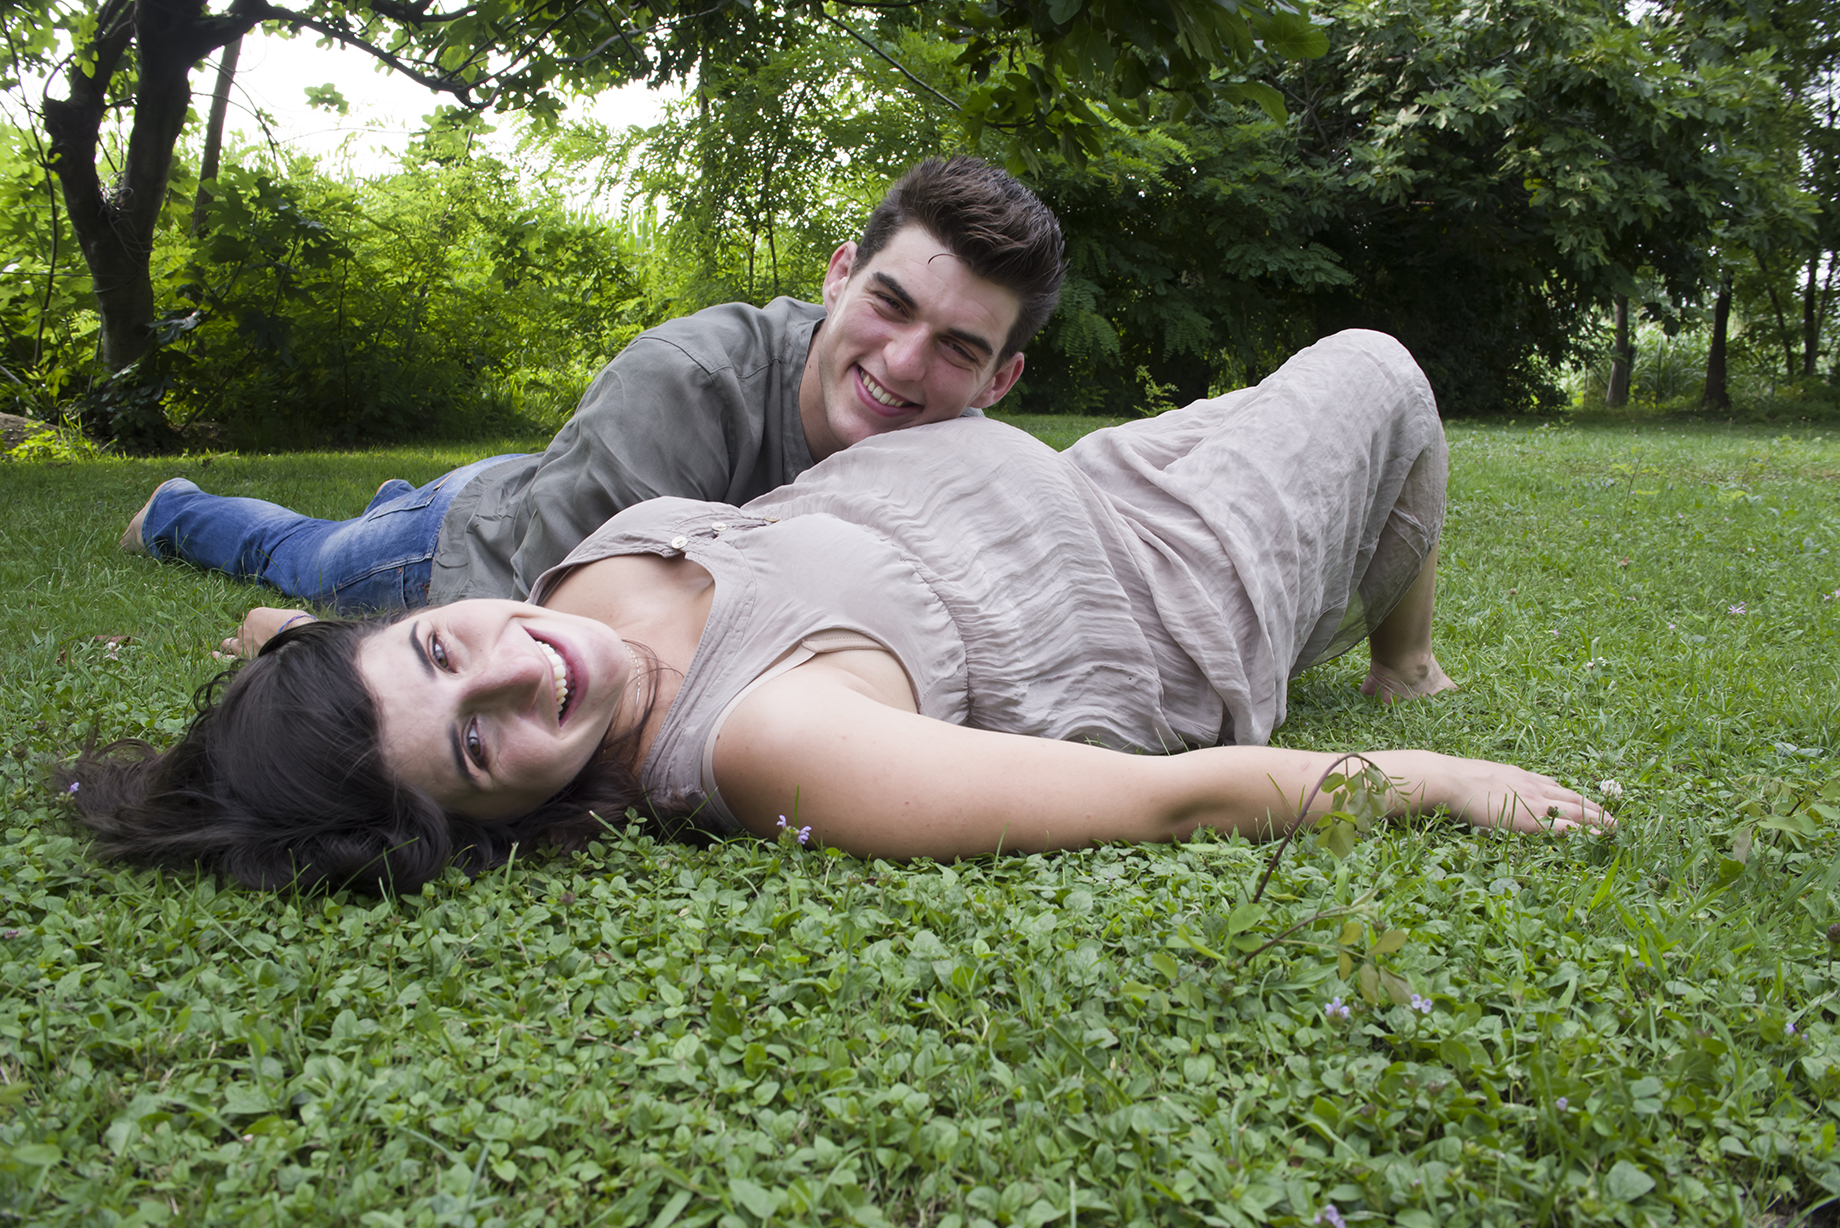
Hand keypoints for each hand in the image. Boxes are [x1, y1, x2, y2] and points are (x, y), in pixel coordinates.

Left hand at [214, 607, 312, 659]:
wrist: (297, 642)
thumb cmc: (298, 627)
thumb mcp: (291, 615)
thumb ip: (281, 619)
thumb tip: (285, 623)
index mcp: (256, 614)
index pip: (253, 620)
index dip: (260, 627)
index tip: (269, 632)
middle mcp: (245, 626)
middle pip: (243, 631)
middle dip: (248, 635)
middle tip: (258, 640)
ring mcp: (242, 642)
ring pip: (231, 643)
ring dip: (232, 644)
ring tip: (228, 645)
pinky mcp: (243, 657)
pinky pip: (227, 656)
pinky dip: (220, 656)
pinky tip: (214, 655)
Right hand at [1418, 754, 1613, 833]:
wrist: (1451, 780)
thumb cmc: (1456, 781)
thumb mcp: (1481, 777)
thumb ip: (1492, 785)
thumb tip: (1488, 792)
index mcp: (1521, 777)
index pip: (1555, 787)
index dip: (1573, 797)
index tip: (1586, 803)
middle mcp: (1533, 786)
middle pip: (1572, 797)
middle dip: (1594, 807)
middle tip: (1612, 818)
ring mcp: (1534, 802)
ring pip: (1575, 810)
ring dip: (1597, 818)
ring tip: (1614, 827)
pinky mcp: (1530, 820)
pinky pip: (1564, 825)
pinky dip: (1583, 831)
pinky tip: (1596, 837)